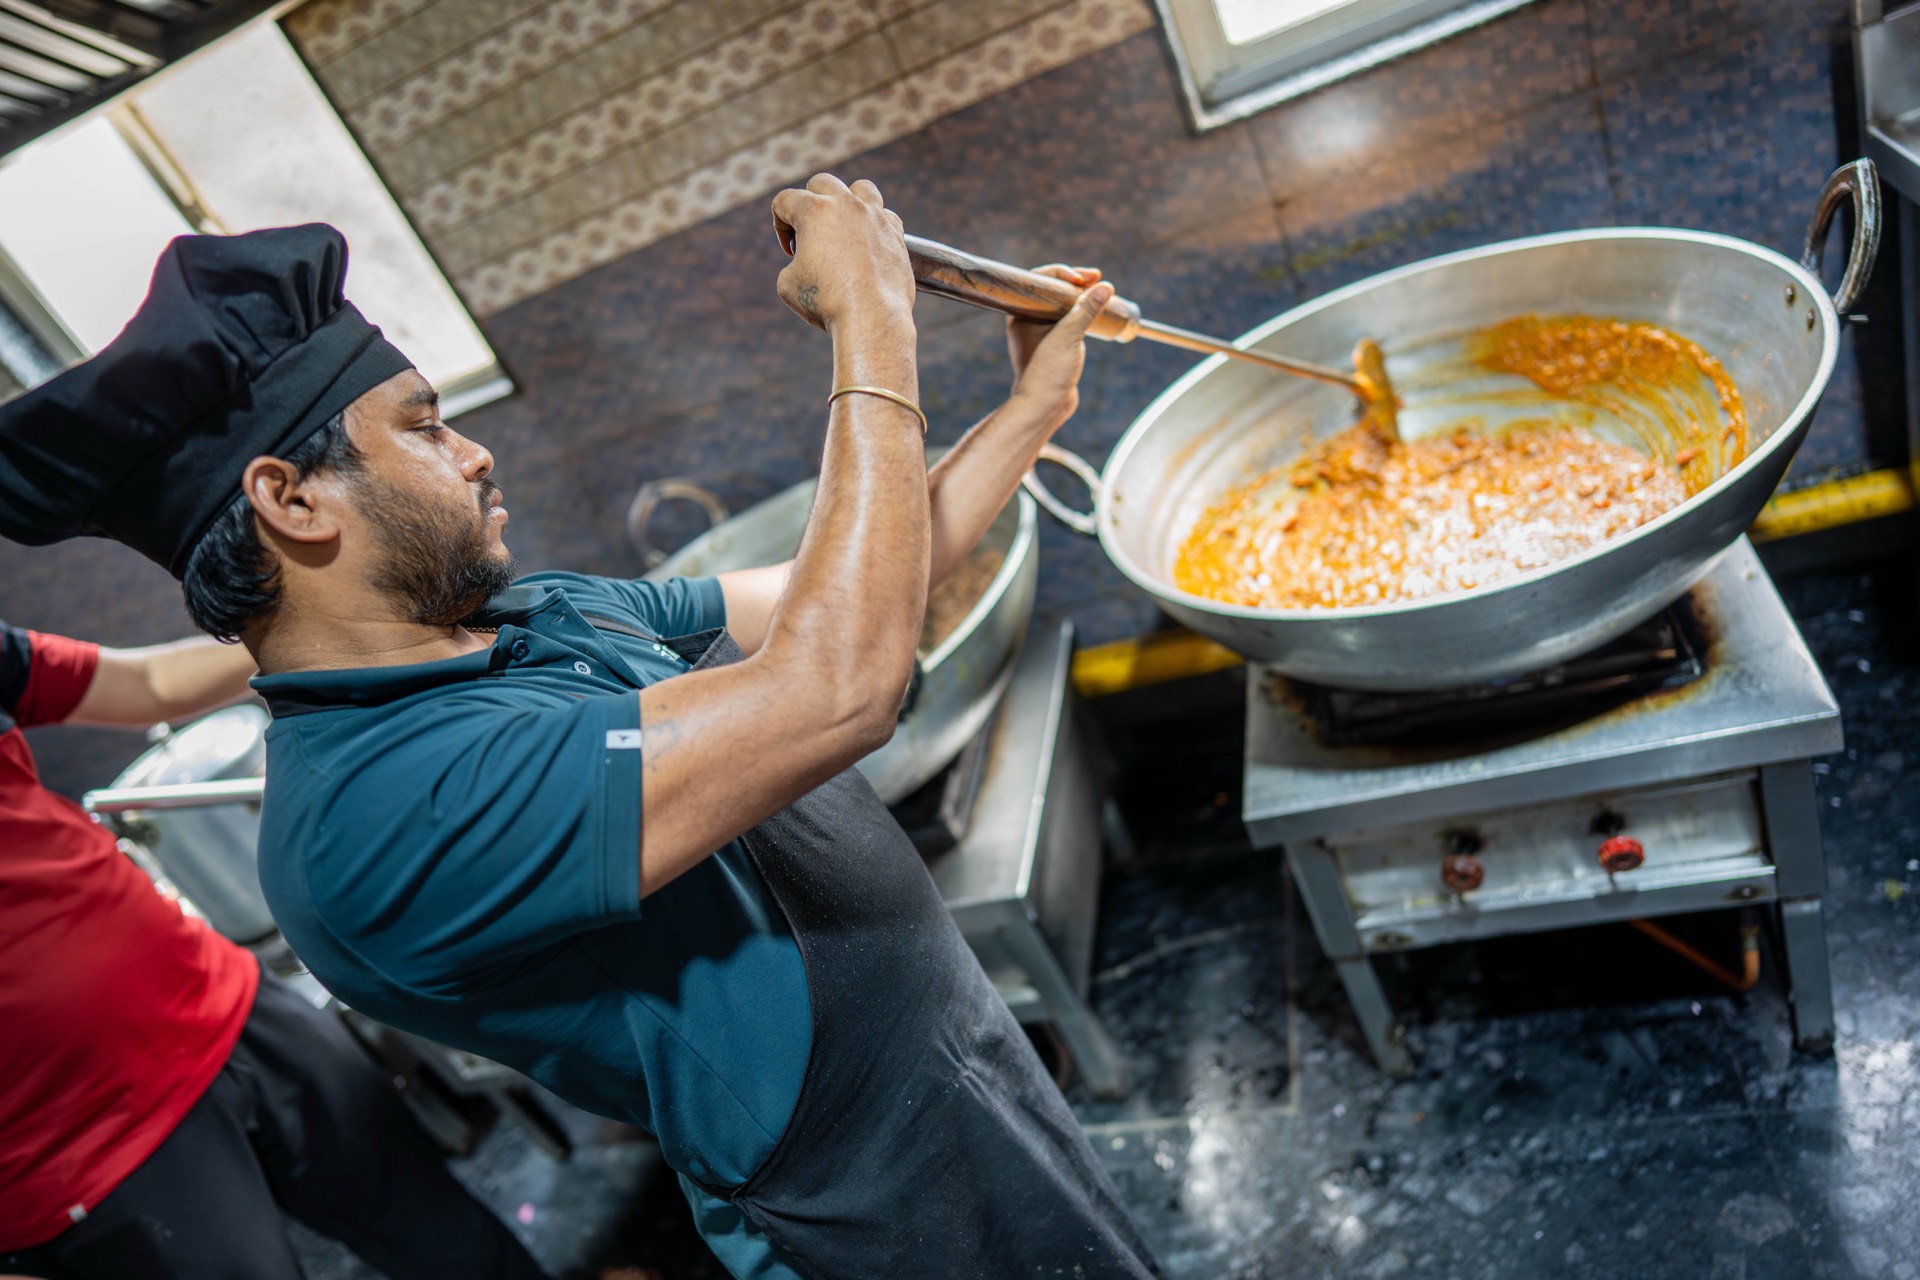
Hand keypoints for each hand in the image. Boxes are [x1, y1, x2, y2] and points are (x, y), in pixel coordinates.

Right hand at [772, 174, 913, 332]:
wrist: (872, 319)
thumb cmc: (826, 302)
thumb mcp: (787, 284)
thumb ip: (794, 261)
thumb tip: (810, 260)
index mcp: (814, 211)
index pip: (785, 200)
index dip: (780, 227)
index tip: (790, 253)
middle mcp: (847, 205)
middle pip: (822, 183)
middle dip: (810, 205)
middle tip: (812, 236)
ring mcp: (875, 217)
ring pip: (861, 188)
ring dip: (848, 201)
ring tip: (844, 226)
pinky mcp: (896, 234)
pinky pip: (885, 215)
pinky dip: (874, 225)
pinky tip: (868, 244)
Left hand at [1006, 266, 1112, 427]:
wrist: (1045, 407)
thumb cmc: (1047, 374)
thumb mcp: (1068, 337)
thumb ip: (1086, 311)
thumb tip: (1105, 287)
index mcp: (1020, 314)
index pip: (1039, 280)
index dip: (1061, 273)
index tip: (1082, 278)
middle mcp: (1029, 319)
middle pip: (1052, 289)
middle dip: (1075, 281)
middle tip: (1096, 278)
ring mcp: (1042, 331)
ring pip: (1062, 303)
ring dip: (1081, 295)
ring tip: (1100, 288)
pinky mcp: (1056, 342)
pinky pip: (1069, 318)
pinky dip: (1083, 311)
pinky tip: (1097, 308)